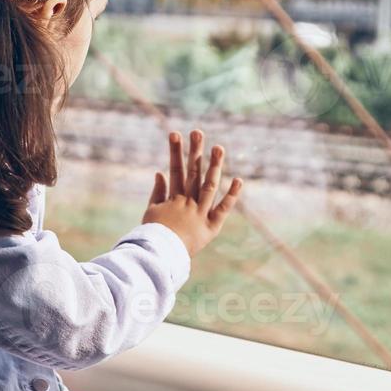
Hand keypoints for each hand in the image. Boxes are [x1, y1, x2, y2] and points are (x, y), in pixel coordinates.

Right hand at [141, 130, 243, 255]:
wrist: (159, 257)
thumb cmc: (152, 236)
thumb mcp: (151, 212)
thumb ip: (158, 192)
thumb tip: (160, 172)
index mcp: (173, 199)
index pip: (175, 170)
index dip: (175, 151)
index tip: (175, 133)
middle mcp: (187, 202)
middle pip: (193, 173)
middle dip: (195, 151)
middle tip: (198, 132)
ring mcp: (199, 213)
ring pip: (209, 185)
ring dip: (214, 166)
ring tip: (219, 147)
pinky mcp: (211, 226)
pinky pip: (223, 209)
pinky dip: (232, 195)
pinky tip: (239, 180)